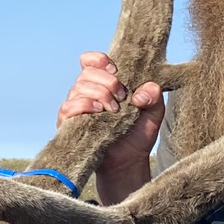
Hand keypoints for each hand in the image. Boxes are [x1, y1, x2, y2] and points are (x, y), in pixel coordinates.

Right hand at [57, 51, 163, 203]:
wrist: (128, 163)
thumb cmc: (138, 136)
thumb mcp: (154, 113)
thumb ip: (154, 96)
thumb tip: (142, 92)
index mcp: (105, 84)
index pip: (91, 62)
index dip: (99, 60)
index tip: (115, 70)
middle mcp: (88, 93)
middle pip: (86, 73)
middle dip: (107, 82)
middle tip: (122, 97)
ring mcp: (77, 107)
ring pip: (78, 87)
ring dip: (99, 94)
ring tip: (114, 110)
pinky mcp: (69, 123)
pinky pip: (68, 107)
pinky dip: (83, 105)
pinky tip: (98, 112)